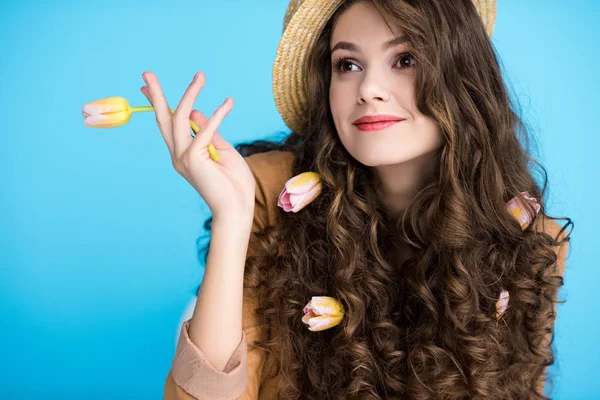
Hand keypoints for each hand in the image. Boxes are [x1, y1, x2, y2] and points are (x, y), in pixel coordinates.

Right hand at [140, 71, 255, 216]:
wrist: (237, 206)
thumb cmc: (232, 182)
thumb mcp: (221, 149)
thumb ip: (208, 131)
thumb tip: (195, 111)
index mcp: (182, 154)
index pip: (168, 125)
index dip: (159, 104)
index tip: (147, 86)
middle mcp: (178, 155)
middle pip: (164, 120)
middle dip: (155, 96)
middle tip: (147, 73)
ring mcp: (183, 157)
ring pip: (180, 119)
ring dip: (190, 94)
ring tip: (200, 76)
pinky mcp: (194, 158)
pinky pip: (205, 130)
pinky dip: (217, 115)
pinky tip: (228, 103)